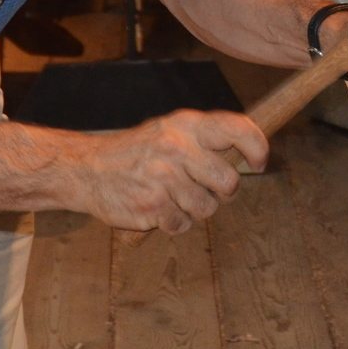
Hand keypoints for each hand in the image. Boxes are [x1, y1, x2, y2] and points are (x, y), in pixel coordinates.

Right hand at [75, 108, 268, 233]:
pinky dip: (174, 222)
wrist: (88, 169)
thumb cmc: (139, 152)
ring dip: (195, 209)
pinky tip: (159, 207)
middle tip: (205, 188)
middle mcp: (177, 147)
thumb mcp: (171, 130)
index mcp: (187, 124)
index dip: (258, 148)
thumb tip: (251, 154)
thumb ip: (207, 140)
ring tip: (174, 196)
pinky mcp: (151, 206)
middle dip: (222, 192)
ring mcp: (163, 177)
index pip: (239, 129)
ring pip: (208, 208)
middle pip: (229, 182)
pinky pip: (183, 224)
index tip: (260, 163)